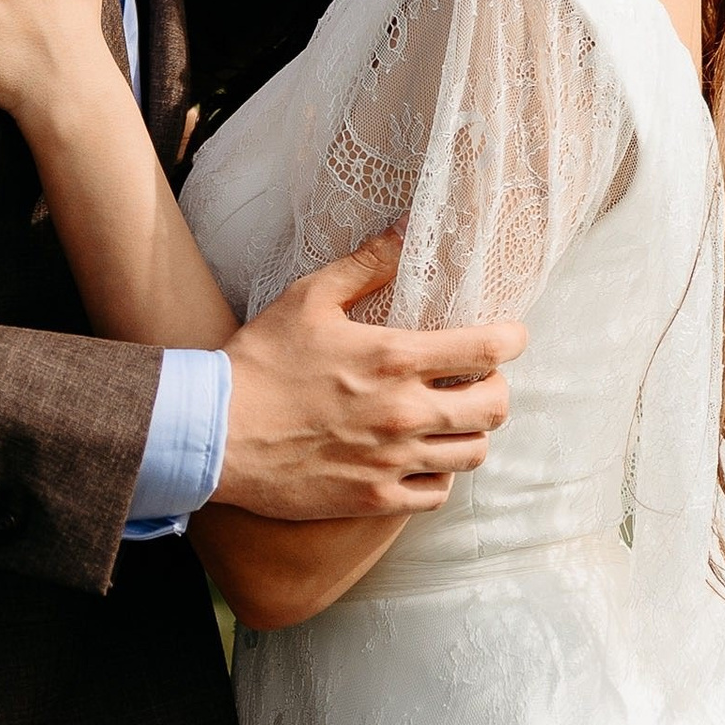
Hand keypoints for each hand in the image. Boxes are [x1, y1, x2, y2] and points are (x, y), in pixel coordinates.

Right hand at [219, 229, 521, 518]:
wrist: (212, 432)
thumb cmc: (260, 360)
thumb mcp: (309, 297)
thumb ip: (368, 263)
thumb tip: (409, 226)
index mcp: (394, 359)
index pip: (488, 350)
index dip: (512, 339)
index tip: (510, 336)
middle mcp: (404, 413)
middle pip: (495, 408)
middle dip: (498, 388)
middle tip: (481, 379)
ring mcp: (392, 461)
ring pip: (473, 454)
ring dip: (473, 433)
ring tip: (455, 419)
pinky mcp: (373, 499)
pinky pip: (436, 494)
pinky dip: (440, 475)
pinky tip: (424, 457)